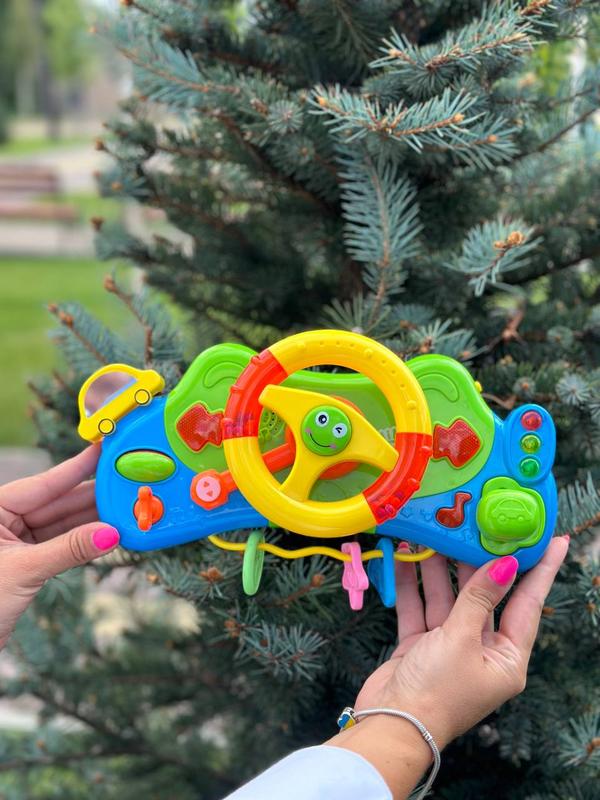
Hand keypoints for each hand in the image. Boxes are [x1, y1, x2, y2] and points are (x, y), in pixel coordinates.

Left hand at [0, 445, 119, 649]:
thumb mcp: (23, 571)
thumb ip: (68, 550)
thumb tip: (111, 534)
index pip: (42, 484)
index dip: (75, 468)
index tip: (103, 450)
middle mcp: (3, 520)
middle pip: (56, 503)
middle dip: (92, 499)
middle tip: (127, 488)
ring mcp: (15, 541)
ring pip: (61, 525)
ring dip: (92, 522)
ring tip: (125, 512)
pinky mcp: (24, 562)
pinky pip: (60, 545)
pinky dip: (83, 542)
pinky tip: (108, 535)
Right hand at [356, 538, 568, 747]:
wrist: (390, 725)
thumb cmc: (437, 692)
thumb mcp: (462, 639)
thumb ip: (479, 597)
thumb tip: (506, 565)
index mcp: (506, 658)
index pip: (528, 604)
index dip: (540, 570)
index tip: (553, 540)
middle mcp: (481, 651)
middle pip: (483, 595)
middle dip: (473, 561)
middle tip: (474, 524)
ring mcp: (449, 647)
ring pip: (447, 598)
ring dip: (436, 568)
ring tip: (431, 534)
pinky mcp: (420, 646)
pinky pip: (419, 608)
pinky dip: (411, 585)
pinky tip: (403, 556)